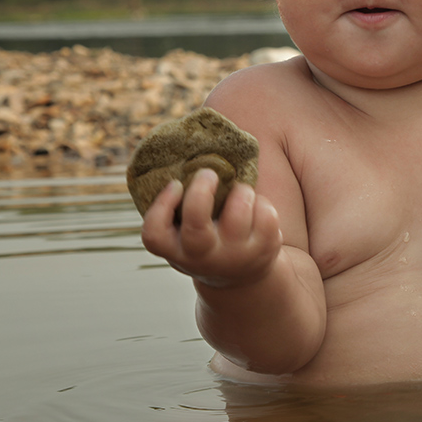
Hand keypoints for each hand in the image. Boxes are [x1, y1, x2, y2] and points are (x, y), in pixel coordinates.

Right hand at [141, 168, 281, 288]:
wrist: (242, 277)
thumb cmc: (206, 240)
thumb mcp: (186, 231)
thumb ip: (181, 206)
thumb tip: (188, 144)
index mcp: (176, 252)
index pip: (155, 234)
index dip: (162, 205)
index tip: (176, 184)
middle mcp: (203, 257)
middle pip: (196, 225)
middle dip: (201, 191)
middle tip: (209, 173)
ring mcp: (235, 256)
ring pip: (239, 212)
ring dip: (241, 192)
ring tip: (240, 192)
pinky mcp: (264, 251)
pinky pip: (266, 214)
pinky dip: (261, 203)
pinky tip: (255, 209)